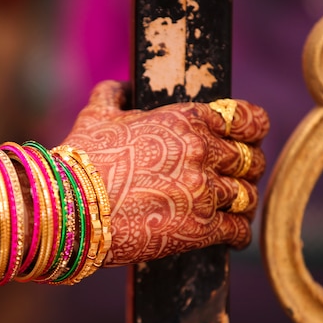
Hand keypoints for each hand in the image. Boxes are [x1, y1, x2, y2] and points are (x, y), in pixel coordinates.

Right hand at [61, 80, 269, 266]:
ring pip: (247, 196)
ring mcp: (203, 191)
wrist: (68, 206)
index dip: (253, 129)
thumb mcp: (96, 116)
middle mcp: (202, 151)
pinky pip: (238, 230)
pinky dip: (240, 234)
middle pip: (251, 159)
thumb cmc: (81, 160)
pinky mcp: (200, 229)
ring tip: (235, 209)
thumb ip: (114, 94)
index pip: (247, 118)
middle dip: (247, 168)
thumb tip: (122, 87)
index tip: (250, 139)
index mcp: (186, 119)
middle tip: (239, 177)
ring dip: (242, 202)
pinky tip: (233, 236)